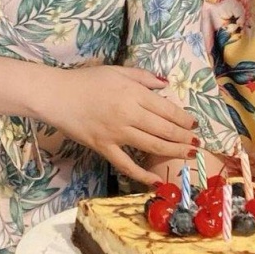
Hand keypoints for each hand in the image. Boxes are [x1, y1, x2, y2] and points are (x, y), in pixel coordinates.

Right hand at [42, 66, 198, 186]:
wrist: (57, 95)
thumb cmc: (87, 81)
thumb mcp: (118, 71)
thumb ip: (143, 77)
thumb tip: (166, 84)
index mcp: (134, 94)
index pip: (167, 109)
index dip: (184, 119)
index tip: (194, 125)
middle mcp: (129, 115)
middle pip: (164, 130)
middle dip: (184, 138)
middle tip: (197, 143)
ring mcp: (117, 134)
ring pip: (152, 146)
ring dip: (173, 152)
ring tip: (188, 155)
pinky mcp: (104, 148)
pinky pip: (126, 164)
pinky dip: (142, 175)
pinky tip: (156, 182)